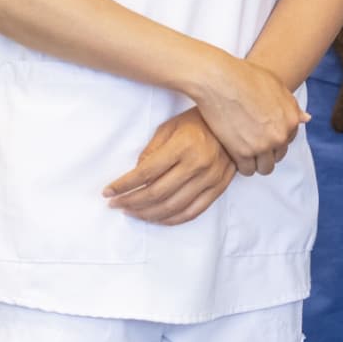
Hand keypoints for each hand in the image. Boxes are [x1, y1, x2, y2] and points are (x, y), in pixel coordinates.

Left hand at [104, 109, 236, 225]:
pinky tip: (156, 218)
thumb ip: (151, 151)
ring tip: (131, 212)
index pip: (146, 173)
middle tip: (115, 205)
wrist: (234, 122)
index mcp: (183, 146)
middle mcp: (197, 165)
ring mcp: (210, 179)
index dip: (123, 185)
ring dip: (147, 214)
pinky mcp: (218, 188)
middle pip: (156, 194)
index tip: (108, 192)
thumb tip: (135, 177)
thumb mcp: (170, 127)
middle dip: (130, 202)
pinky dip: (171, 219)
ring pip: (172, 207)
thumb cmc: (197, 121)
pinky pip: (192, 212)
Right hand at [193, 55, 306, 175]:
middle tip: (252, 141)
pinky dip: (242, 165)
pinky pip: (247, 170)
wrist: (220, 80)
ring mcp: (262, 146)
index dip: (275, 137)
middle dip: (267, 151)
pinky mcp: (243, 153)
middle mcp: (280, 135)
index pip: (288, 140)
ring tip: (244, 151)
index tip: (263, 133)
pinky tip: (235, 154)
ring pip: (265, 168)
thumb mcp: (276, 85)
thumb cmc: (246, 77)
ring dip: (256, 162)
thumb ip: (291, 105)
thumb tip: (306, 118)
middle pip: (278, 156)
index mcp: (291, 119)